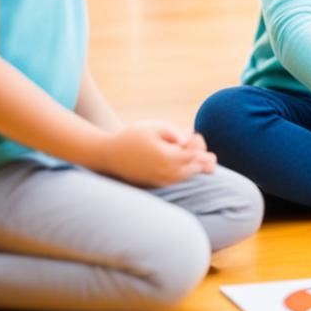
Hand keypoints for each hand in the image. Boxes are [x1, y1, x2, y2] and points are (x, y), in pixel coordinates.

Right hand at [95, 121, 216, 187]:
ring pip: (188, 176)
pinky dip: (185, 171)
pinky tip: (182, 162)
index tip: (192, 135)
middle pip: (197, 168)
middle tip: (195, 145)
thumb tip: (189, 141)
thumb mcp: (155, 127)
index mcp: (169, 157)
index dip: (199, 144)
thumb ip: (175, 132)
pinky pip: (178, 180)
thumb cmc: (133, 136)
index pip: (196, 154)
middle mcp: (168, 173)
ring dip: (194, 165)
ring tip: (192, 154)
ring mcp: (162, 181)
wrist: (109, 154)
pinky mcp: (157, 184)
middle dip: (201, 157)